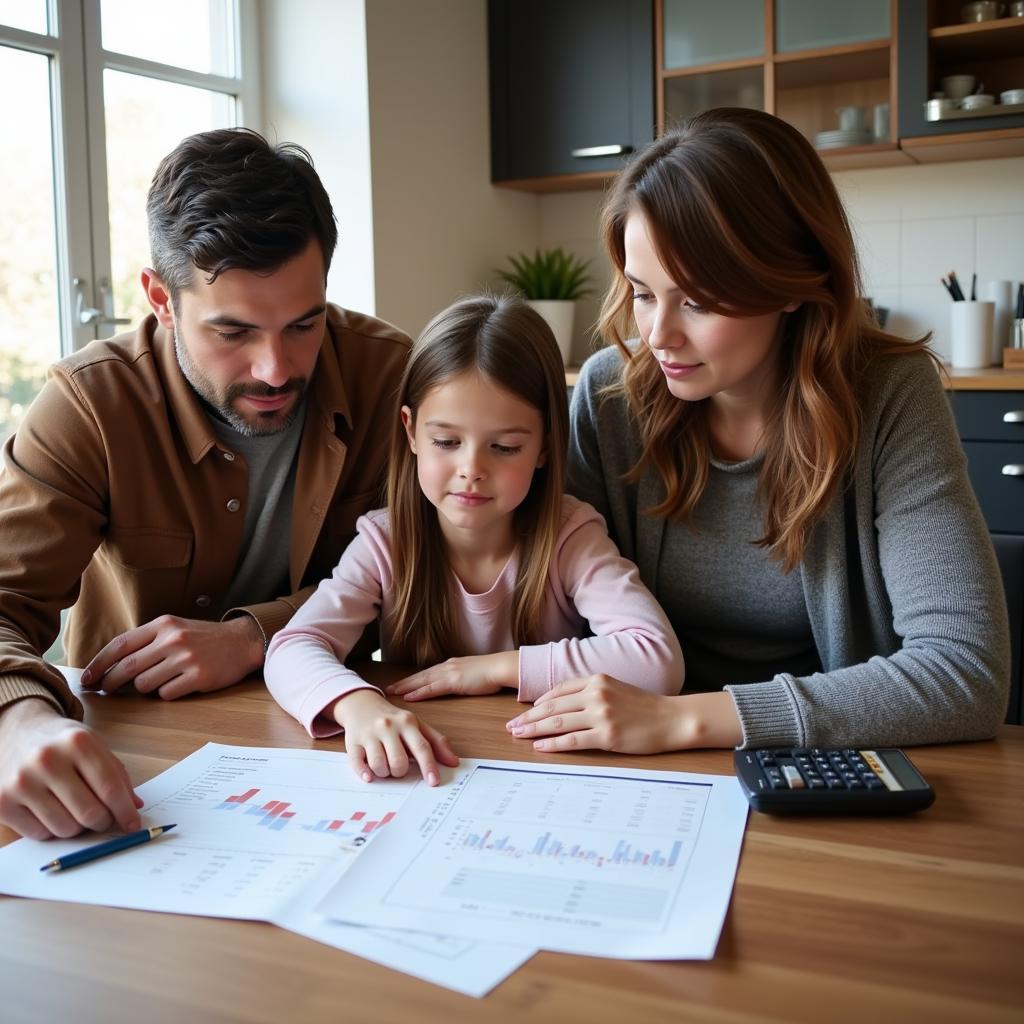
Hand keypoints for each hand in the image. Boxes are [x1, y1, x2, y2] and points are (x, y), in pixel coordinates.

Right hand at [0, 698, 143, 838]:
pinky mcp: (2, 801)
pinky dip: (52, 830)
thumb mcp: (95, 746)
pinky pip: (39, 834)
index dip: (125, 812)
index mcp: (78, 743)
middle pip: (89, 813)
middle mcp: (47, 760)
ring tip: (75, 810)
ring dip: (77, 828)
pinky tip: (51, 811)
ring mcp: (21, 781)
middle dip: (104, 822)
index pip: (110, 788)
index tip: (133, 826)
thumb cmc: (63, 743)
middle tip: (104, 819)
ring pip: (65, 828)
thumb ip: (117, 775)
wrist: (18, 732)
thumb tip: (134, 808)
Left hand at [81, 615, 264, 699]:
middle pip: (127, 668)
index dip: (99, 663)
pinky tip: (179, 685)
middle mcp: (173, 639)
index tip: (87, 678)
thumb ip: (148, 641)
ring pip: (144, 685)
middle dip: (110, 683)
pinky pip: (166, 694)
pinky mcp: (198, 677)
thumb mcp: (175, 628)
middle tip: (105, 691)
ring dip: (145, 688)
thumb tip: (112, 666)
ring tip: (159, 681)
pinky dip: (167, 693)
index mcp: (163, 625)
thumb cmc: (204, 638)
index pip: (120, 644)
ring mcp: (186, 659)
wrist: (242, 641)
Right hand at [333, 689, 458, 784]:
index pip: (422, 747)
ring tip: (384, 765)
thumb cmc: (394, 719)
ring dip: (384, 773)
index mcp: (408, 722)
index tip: (433, 782)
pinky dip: (364, 773)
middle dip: (400, 771)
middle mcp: (388, 726)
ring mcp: (369, 734)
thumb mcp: (417, 725)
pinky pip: (358, 764)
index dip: (428, 766)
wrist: (362, 703)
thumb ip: (436, 742)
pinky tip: (369, 775)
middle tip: (398, 767)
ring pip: (379, 765)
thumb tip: (454, 762)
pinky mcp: (353, 742)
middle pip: (399, 761)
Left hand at [385, 651, 518, 700]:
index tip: (401, 684)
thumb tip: (458, 684)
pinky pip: (431, 688)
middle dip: (403, 682)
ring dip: (405, 687)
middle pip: (420, 676)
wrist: (501, 667)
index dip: (413, 679)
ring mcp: (449, 673)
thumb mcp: (473, 674)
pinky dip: (418, 692)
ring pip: (422, 681)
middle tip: (388, 688)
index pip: (427, 673)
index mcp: (451, 666)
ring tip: (392, 692)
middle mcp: (446, 667)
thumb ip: (463, 678)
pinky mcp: (453, 681)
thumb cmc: (492, 673)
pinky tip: (409, 697)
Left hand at [505, 676, 742, 752]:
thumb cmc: (644, 706)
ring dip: (534, 730)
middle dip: (528, 718)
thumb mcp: (615, 688)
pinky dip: (553, 744)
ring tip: (519, 736)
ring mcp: (601, 715)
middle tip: (511, 727)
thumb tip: (562, 704)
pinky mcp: (607, 736)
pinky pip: (573, 740)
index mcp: (597, 680)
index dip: (538, 703)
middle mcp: (596, 694)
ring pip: (558, 723)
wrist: (672, 718)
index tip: (524, 713)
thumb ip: (590, 692)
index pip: (558, 691)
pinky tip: (540, 747)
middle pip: (552, 707)